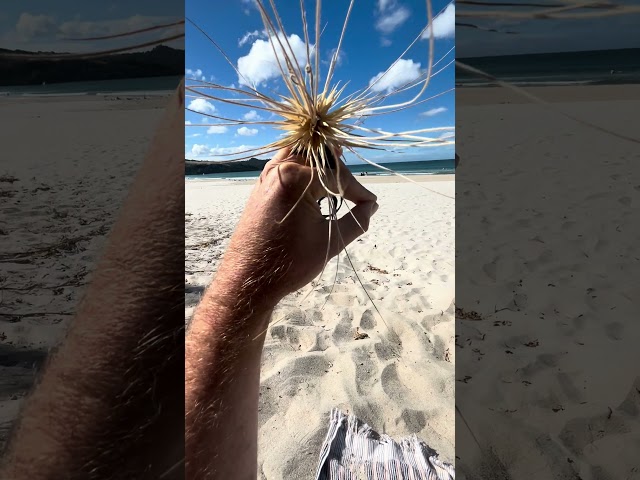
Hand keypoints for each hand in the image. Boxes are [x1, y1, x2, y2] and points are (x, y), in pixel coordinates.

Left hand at [211, 146, 378, 318]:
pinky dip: (304, 171)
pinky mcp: (261, 186)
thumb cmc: (289, 262)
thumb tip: (372, 206)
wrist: (250, 277)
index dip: (358, 191)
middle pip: (321, 161)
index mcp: (297, 178)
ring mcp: (267, 176)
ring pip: (302, 158)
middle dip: (341, 176)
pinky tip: (314, 188)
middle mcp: (280, 170)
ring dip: (321, 167)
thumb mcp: (330, 241)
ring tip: (338, 184)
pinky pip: (287, 167)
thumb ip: (357, 220)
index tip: (371, 204)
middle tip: (356, 196)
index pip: (338, 177)